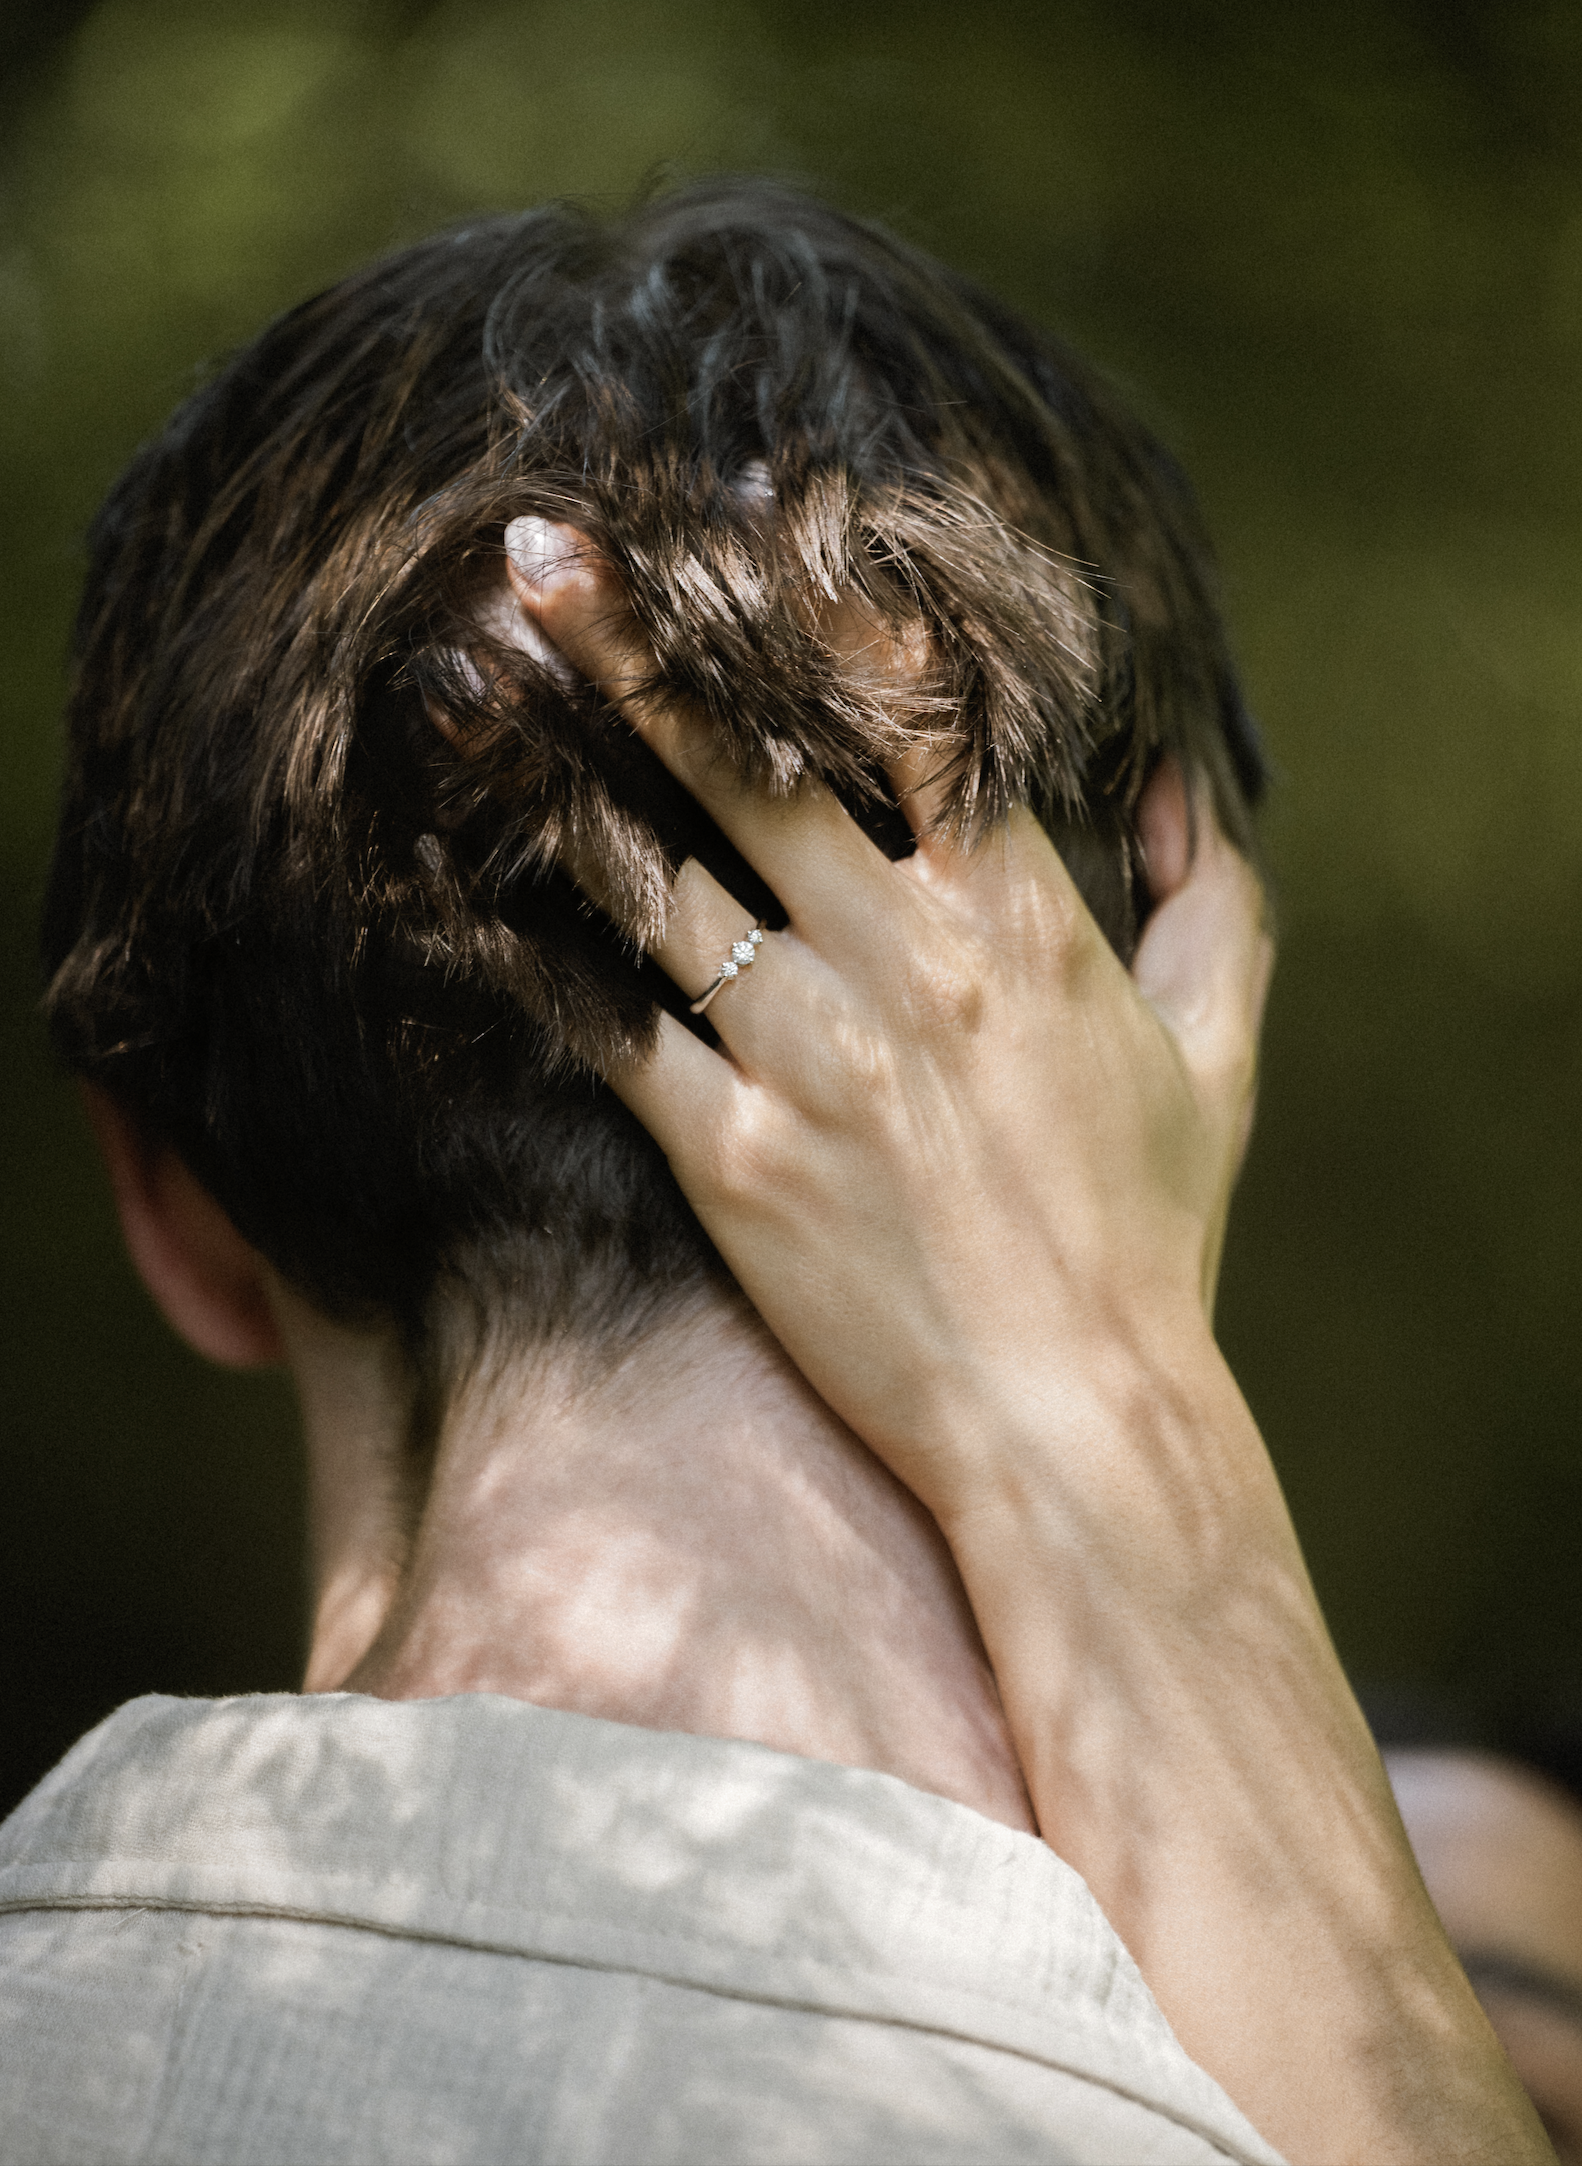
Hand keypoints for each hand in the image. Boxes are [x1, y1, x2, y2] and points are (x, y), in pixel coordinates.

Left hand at [508, 519, 1273, 1529]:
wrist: (1076, 1420)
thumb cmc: (1148, 1237)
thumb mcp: (1217, 1054)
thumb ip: (1213, 902)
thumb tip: (1181, 787)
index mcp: (1020, 920)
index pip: (910, 720)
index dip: (819, 611)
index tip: (742, 525)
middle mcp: (902, 964)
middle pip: (746, 769)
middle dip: (635, 650)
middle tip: (536, 554)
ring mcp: (808, 1061)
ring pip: (654, 879)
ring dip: (555, 771)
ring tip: (466, 685)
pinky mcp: (732, 1161)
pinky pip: (607, 1031)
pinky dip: (529, 954)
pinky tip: (453, 883)